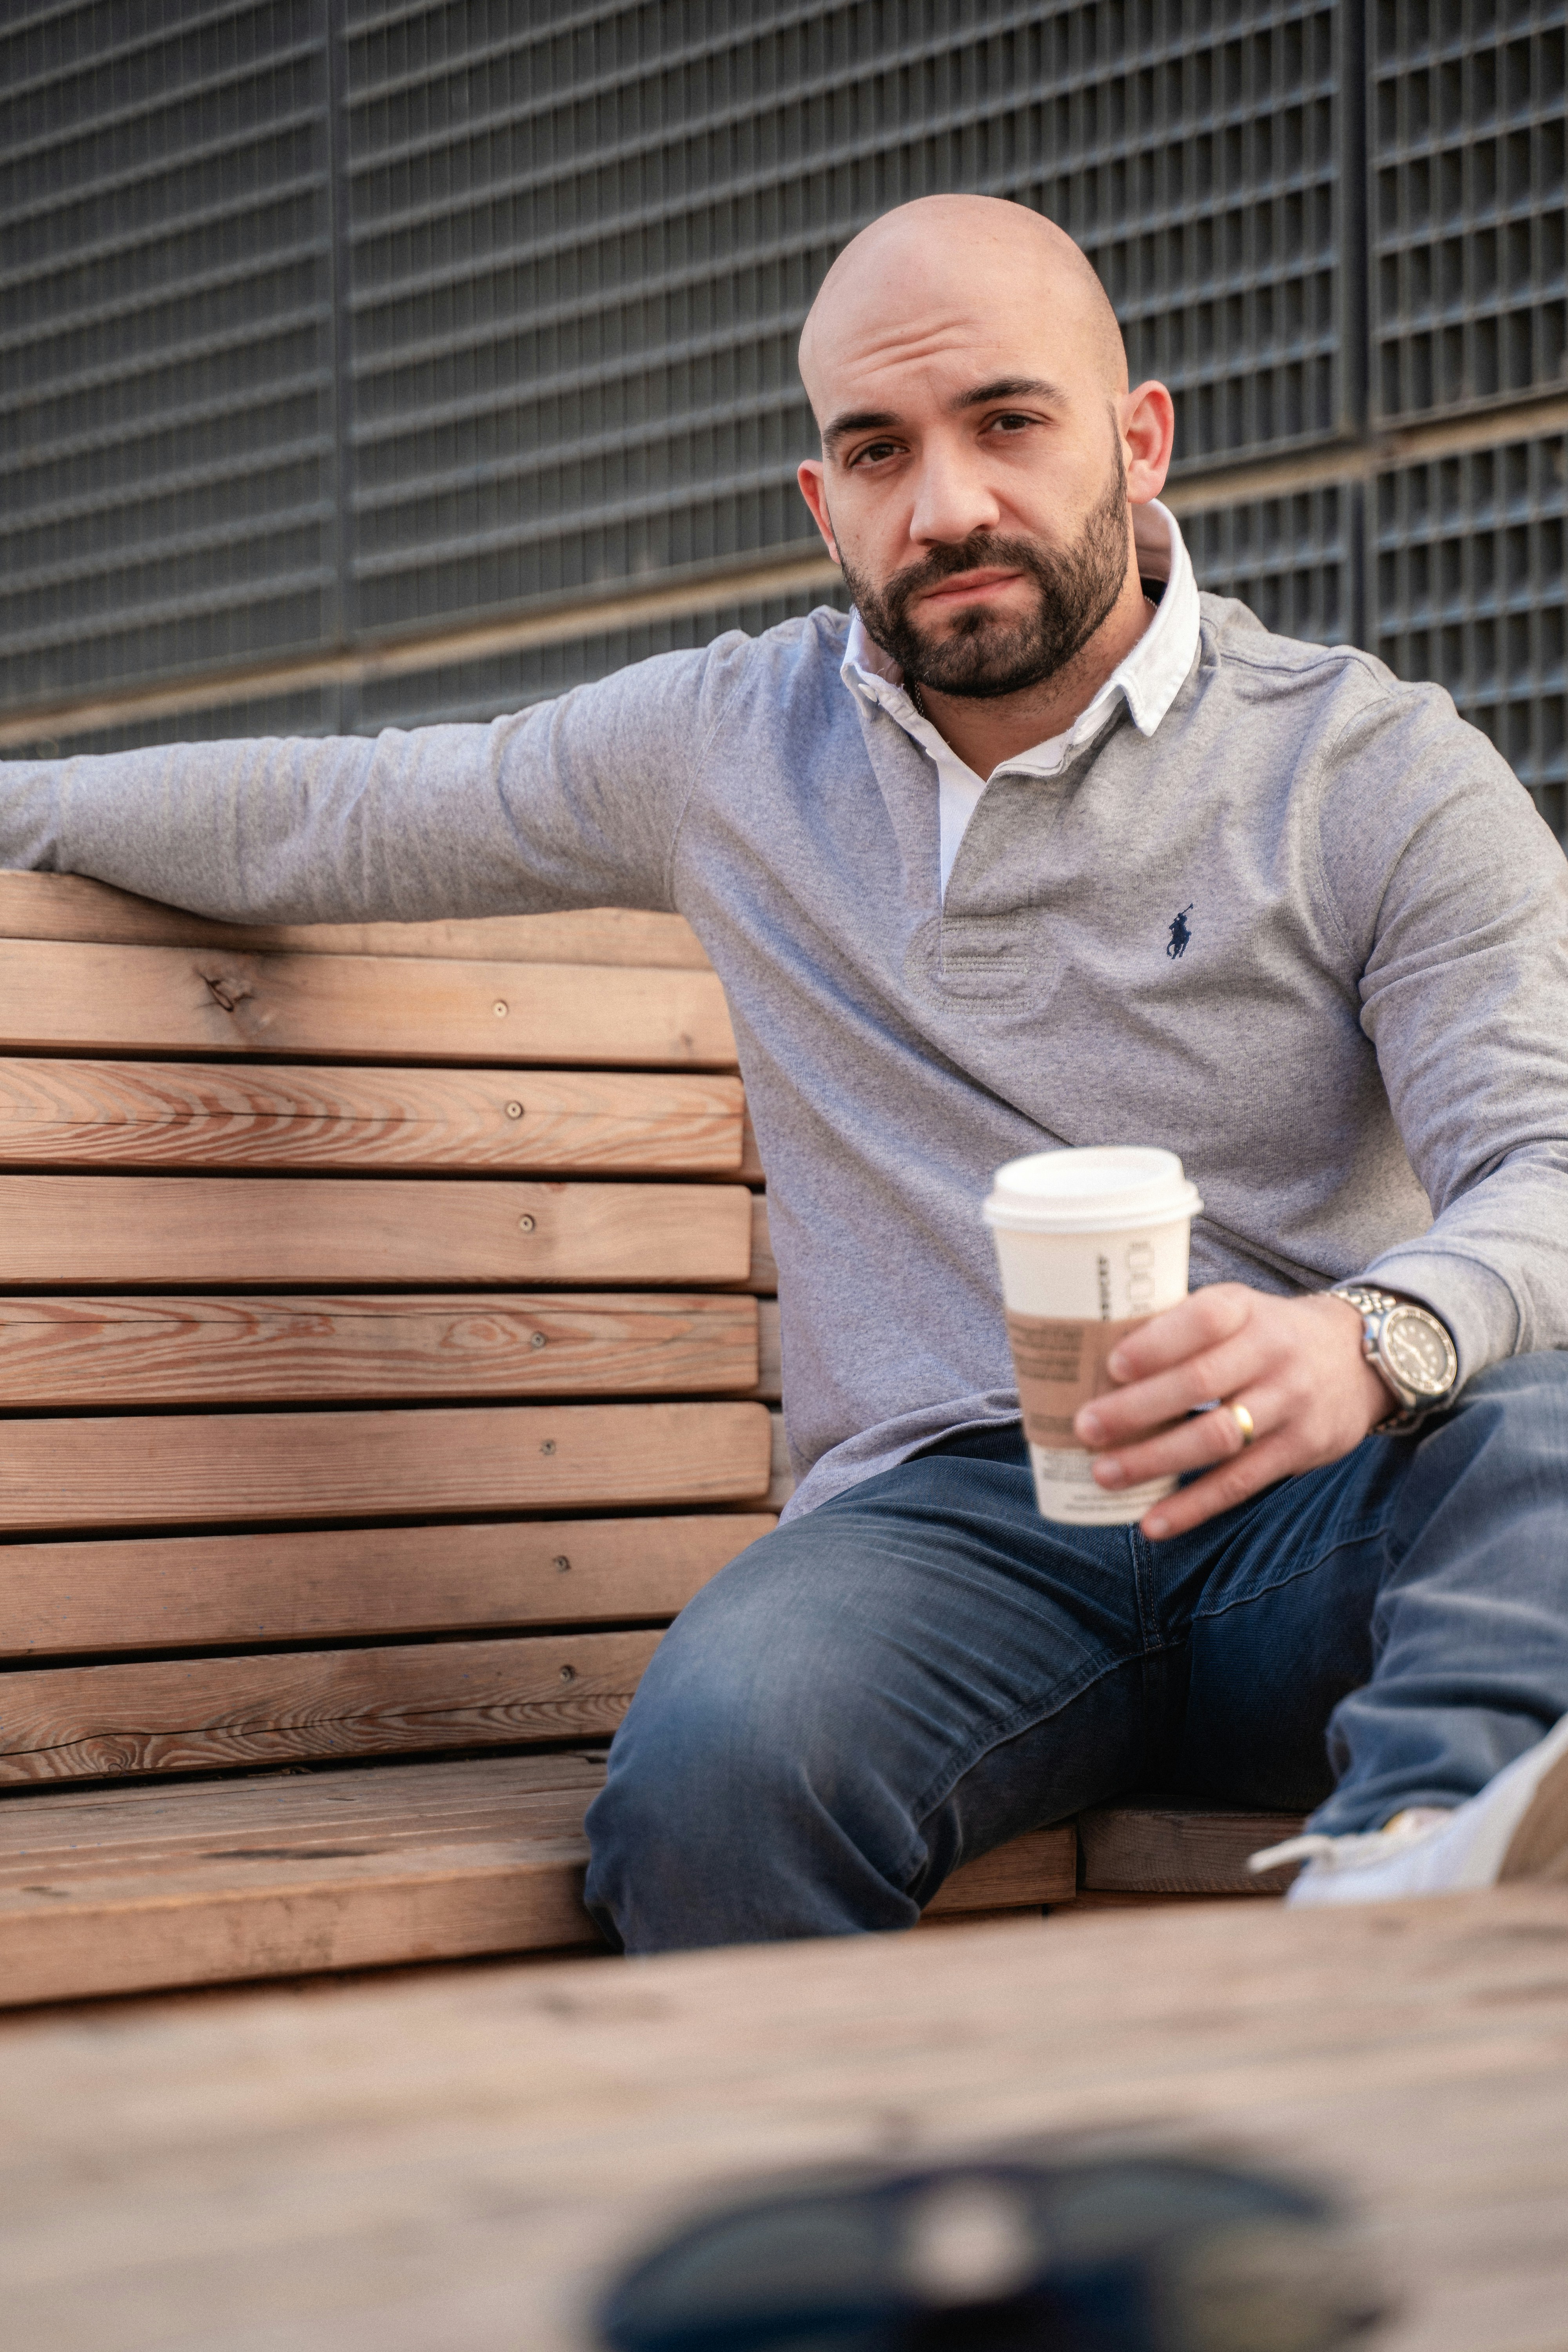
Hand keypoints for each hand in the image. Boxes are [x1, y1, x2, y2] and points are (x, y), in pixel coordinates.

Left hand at [1071, 1285, 1391, 1540]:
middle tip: (1086, 1427)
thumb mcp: (1237, 1309)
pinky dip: (1193, 1506)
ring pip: (1216, 1438)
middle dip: (1137, 1409)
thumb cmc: (1268, 1334)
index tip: (1111, 1365)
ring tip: (1104, 1474)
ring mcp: (1289, 1404)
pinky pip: (1240, 1482)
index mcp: (1246, 1309)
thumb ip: (1182, 1326)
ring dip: (1155, 1460)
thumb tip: (1094, 1359)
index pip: (1202, 1319)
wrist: (1360, 1358)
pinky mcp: (1301, 1449)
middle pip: (1199, 1383)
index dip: (1157, 1343)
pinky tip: (1152, 1522)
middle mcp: (1272, 1353)